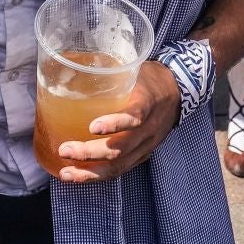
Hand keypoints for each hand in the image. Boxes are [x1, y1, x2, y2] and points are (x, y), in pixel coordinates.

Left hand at [54, 60, 178, 182]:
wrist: (177, 91)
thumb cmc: (148, 78)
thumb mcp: (133, 70)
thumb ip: (108, 73)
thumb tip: (68, 67)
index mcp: (147, 103)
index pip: (135, 117)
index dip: (115, 123)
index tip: (92, 127)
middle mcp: (149, 129)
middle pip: (121, 148)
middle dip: (90, 153)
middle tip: (65, 149)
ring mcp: (146, 146)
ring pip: (119, 165)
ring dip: (91, 173)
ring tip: (66, 173)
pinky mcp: (142, 155)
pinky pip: (120, 169)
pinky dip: (98, 175)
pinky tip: (79, 176)